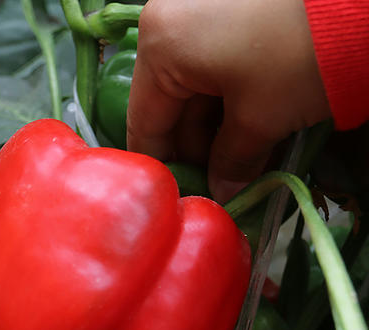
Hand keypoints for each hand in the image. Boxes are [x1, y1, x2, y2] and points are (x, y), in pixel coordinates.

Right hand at [126, 0, 330, 201]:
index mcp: (161, 45)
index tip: (175, 196)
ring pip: (199, 90)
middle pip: (172, 107)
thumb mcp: (259, 119)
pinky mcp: (232, 11)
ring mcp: (202, 13)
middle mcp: (172, 22)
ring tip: (245, 165)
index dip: (161, 167)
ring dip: (221, 132)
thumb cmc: (297, 54)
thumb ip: (231, 162)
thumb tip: (223, 195)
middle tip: (219, 186)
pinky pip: (220, 68)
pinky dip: (235, 103)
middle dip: (198, 152)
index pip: (145, 123)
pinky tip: (256, 132)